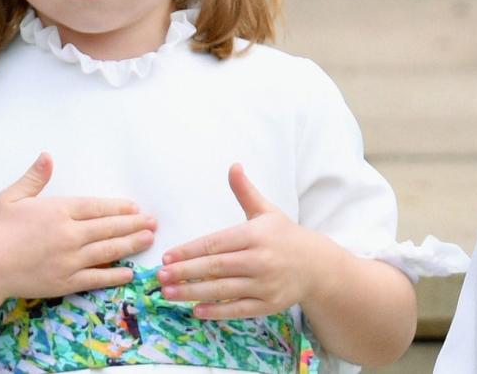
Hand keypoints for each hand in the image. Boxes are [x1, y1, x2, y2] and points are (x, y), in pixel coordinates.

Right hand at [0, 153, 156, 302]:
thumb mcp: (10, 198)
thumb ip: (34, 178)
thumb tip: (48, 156)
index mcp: (58, 210)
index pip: (97, 207)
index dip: (119, 208)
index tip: (135, 207)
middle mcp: (70, 234)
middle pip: (109, 227)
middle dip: (134, 224)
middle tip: (153, 222)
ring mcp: (70, 260)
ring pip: (108, 250)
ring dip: (131, 244)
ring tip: (149, 240)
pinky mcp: (65, 282)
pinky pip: (96, 278)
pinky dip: (115, 275)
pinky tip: (129, 272)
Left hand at [158, 163, 330, 319]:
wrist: (316, 265)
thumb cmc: (285, 236)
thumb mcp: (266, 211)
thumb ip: (245, 191)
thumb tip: (233, 165)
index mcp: (256, 235)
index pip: (215, 243)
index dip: (189, 251)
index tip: (167, 257)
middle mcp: (260, 260)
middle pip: (215, 267)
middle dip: (185, 272)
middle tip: (160, 277)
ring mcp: (265, 284)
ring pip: (223, 290)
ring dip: (193, 292)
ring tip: (168, 294)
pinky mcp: (269, 305)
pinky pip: (238, 310)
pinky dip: (216, 311)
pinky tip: (196, 310)